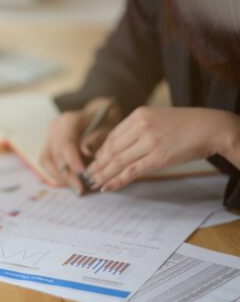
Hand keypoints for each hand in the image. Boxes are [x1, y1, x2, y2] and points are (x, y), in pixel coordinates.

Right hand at [39, 98, 121, 193]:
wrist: (98, 116)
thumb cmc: (105, 123)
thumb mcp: (108, 128)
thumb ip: (97, 139)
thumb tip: (85, 152)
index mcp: (69, 120)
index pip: (66, 142)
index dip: (72, 160)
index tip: (84, 175)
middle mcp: (55, 128)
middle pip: (55, 154)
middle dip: (68, 174)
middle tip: (81, 188)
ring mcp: (49, 137)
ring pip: (46, 161)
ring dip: (60, 177)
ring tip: (76, 188)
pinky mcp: (48, 147)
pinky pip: (47, 164)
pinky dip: (57, 175)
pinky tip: (70, 183)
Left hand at [86, 106, 238, 191]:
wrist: (212, 127)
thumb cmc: (186, 125)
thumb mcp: (158, 118)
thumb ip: (138, 129)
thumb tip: (118, 148)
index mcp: (139, 114)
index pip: (113, 135)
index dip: (101, 151)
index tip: (95, 161)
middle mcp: (141, 126)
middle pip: (112, 149)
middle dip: (99, 164)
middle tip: (89, 175)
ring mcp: (150, 141)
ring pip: (119, 161)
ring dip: (105, 174)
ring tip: (95, 183)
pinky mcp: (159, 157)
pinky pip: (132, 170)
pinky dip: (118, 180)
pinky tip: (109, 186)